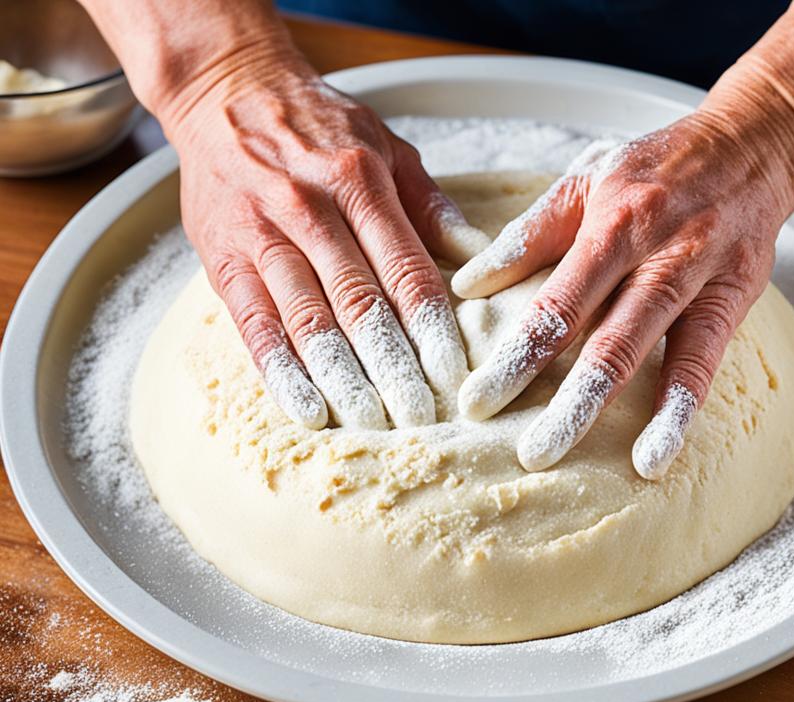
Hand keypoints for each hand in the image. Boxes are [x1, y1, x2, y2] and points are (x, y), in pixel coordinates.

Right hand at [165, 52, 489, 429]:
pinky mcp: (224, 260)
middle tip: (419, 415)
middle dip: (393, 366)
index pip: (405, 269)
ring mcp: (262, 236)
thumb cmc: (316, 123)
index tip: (453, 373)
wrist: (224, 91)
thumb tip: (474, 252)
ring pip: (308, 319)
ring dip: (342, 378)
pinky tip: (307, 408)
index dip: (431, 327)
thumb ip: (428, 203)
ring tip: (372, 422)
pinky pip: (255, 324)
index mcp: (358, 182)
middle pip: (359, 303)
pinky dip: (281, 371)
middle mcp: (309, 210)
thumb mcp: (384, 144)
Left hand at [453, 115, 788, 477]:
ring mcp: (703, 275)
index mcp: (614, 219)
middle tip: (528, 454)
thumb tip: (468, 285)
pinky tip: (655, 453)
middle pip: (607, 337)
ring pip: (655, 352)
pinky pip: (706, 360)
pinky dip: (680, 408)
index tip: (481, 402)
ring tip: (580, 459)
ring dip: (616, 409)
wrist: (752, 143)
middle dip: (566, 400)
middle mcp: (661, 250)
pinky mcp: (736, 296)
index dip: (517, 356)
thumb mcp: (585, 180)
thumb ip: (528, 236)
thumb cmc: (657, 166)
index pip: (556, 301)